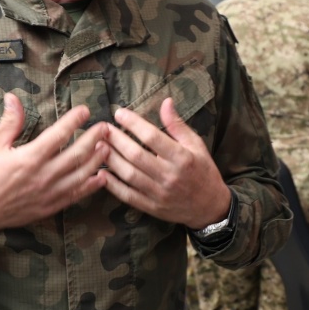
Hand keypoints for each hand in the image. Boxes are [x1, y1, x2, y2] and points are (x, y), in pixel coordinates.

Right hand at [0, 94, 109, 254]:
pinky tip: (101, 177)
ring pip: (81, 175)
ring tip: (108, 148)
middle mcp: (43, 175)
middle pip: (76, 154)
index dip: (74, 121)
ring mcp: (49, 193)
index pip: (59, 135)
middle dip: (94, 139)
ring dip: (97, 161)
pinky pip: (76, 195)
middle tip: (105, 128)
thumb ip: (9, 123)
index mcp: (29, 158)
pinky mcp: (51, 206)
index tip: (85, 110)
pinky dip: (91, 186)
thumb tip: (12, 97)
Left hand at [101, 97, 231, 229]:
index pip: (153, 137)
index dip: (133, 123)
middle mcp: (169, 175)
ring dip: (111, 159)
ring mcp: (159, 193)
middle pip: (136, 155)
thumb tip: (166, 102)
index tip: (120, 113)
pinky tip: (102, 173)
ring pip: (129, 174)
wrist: (210, 207)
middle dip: (116, 139)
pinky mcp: (152, 207)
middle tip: (102, 128)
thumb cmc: (203, 171)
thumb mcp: (196, 145)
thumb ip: (178, 125)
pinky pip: (128, 195)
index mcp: (182, 158)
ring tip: (98, 145)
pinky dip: (113, 185)